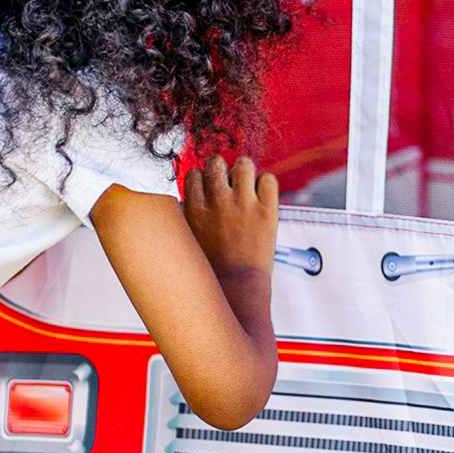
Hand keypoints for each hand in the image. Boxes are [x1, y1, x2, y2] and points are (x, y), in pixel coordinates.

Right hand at [183, 155, 277, 280]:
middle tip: (228, 189)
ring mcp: (243, 205)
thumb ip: (186, 216)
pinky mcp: (267, 211)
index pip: (194, 173)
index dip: (203, 181)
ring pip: (244, 164)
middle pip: (216, 162)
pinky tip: (263, 199)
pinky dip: (267, 185)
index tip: (209, 194)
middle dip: (222, 171)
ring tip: (247, 188)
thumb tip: (184, 200)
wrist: (237, 290)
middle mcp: (217, 201)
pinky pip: (269, 179)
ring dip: (245, 172)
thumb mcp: (187, 240)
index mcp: (194, 208)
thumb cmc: (211, 271)